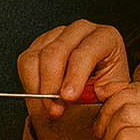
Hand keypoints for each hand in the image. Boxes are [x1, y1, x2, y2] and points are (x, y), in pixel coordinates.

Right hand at [18, 20, 130, 139]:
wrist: (92, 92)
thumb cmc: (105, 89)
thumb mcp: (114, 93)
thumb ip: (110, 93)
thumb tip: (100, 91)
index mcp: (105, 37)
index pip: (85, 52)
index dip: (75, 76)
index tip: (68, 98)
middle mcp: (80, 30)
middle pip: (56, 51)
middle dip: (52, 84)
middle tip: (55, 109)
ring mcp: (57, 34)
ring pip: (36, 56)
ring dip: (38, 88)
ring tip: (49, 108)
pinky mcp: (39, 44)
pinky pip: (25, 62)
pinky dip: (30, 85)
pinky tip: (41, 99)